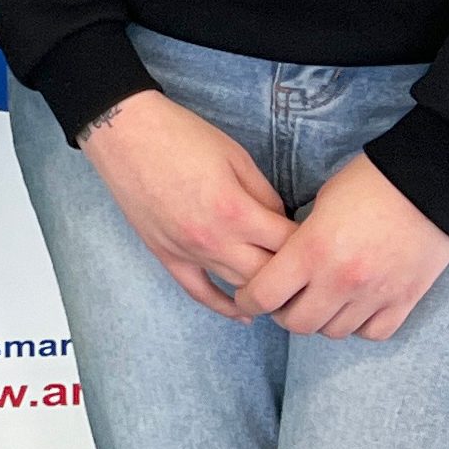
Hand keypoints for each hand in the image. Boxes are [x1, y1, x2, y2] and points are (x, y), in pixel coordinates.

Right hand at [80, 89, 295, 319]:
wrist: (125, 133)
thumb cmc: (182, 136)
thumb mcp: (237, 156)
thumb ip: (265, 195)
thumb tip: (280, 222)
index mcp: (236, 211)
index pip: (289, 246)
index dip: (312, 247)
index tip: (323, 243)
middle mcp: (214, 240)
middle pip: (268, 276)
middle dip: (294, 275)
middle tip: (310, 271)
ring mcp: (187, 252)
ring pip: (239, 288)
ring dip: (265, 291)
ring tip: (288, 291)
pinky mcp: (166, 255)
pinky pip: (199, 292)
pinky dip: (224, 307)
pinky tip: (245, 314)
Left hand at [233, 154, 448, 339]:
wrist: (431, 182)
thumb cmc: (370, 182)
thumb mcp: (320, 204)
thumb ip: (300, 241)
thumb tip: (286, 265)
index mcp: (312, 250)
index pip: (264, 296)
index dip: (248, 300)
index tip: (247, 297)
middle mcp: (341, 279)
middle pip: (298, 324)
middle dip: (283, 314)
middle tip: (285, 300)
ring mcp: (375, 294)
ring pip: (334, 331)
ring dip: (322, 319)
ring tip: (321, 301)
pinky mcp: (405, 300)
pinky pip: (373, 333)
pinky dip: (359, 325)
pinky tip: (355, 307)